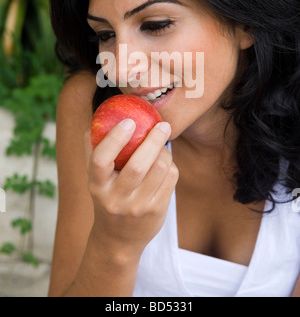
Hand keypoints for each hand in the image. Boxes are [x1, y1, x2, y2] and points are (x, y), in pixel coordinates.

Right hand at [86, 118, 178, 261]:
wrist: (119, 239)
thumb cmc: (107, 196)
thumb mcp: (95, 179)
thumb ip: (93, 150)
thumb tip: (98, 118)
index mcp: (97, 186)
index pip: (100, 160)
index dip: (114, 139)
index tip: (129, 121)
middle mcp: (116, 199)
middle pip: (137, 165)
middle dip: (153, 140)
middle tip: (162, 125)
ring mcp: (138, 207)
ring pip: (159, 169)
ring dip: (164, 151)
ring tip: (162, 144)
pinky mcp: (157, 210)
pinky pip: (171, 178)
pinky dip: (170, 164)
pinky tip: (165, 162)